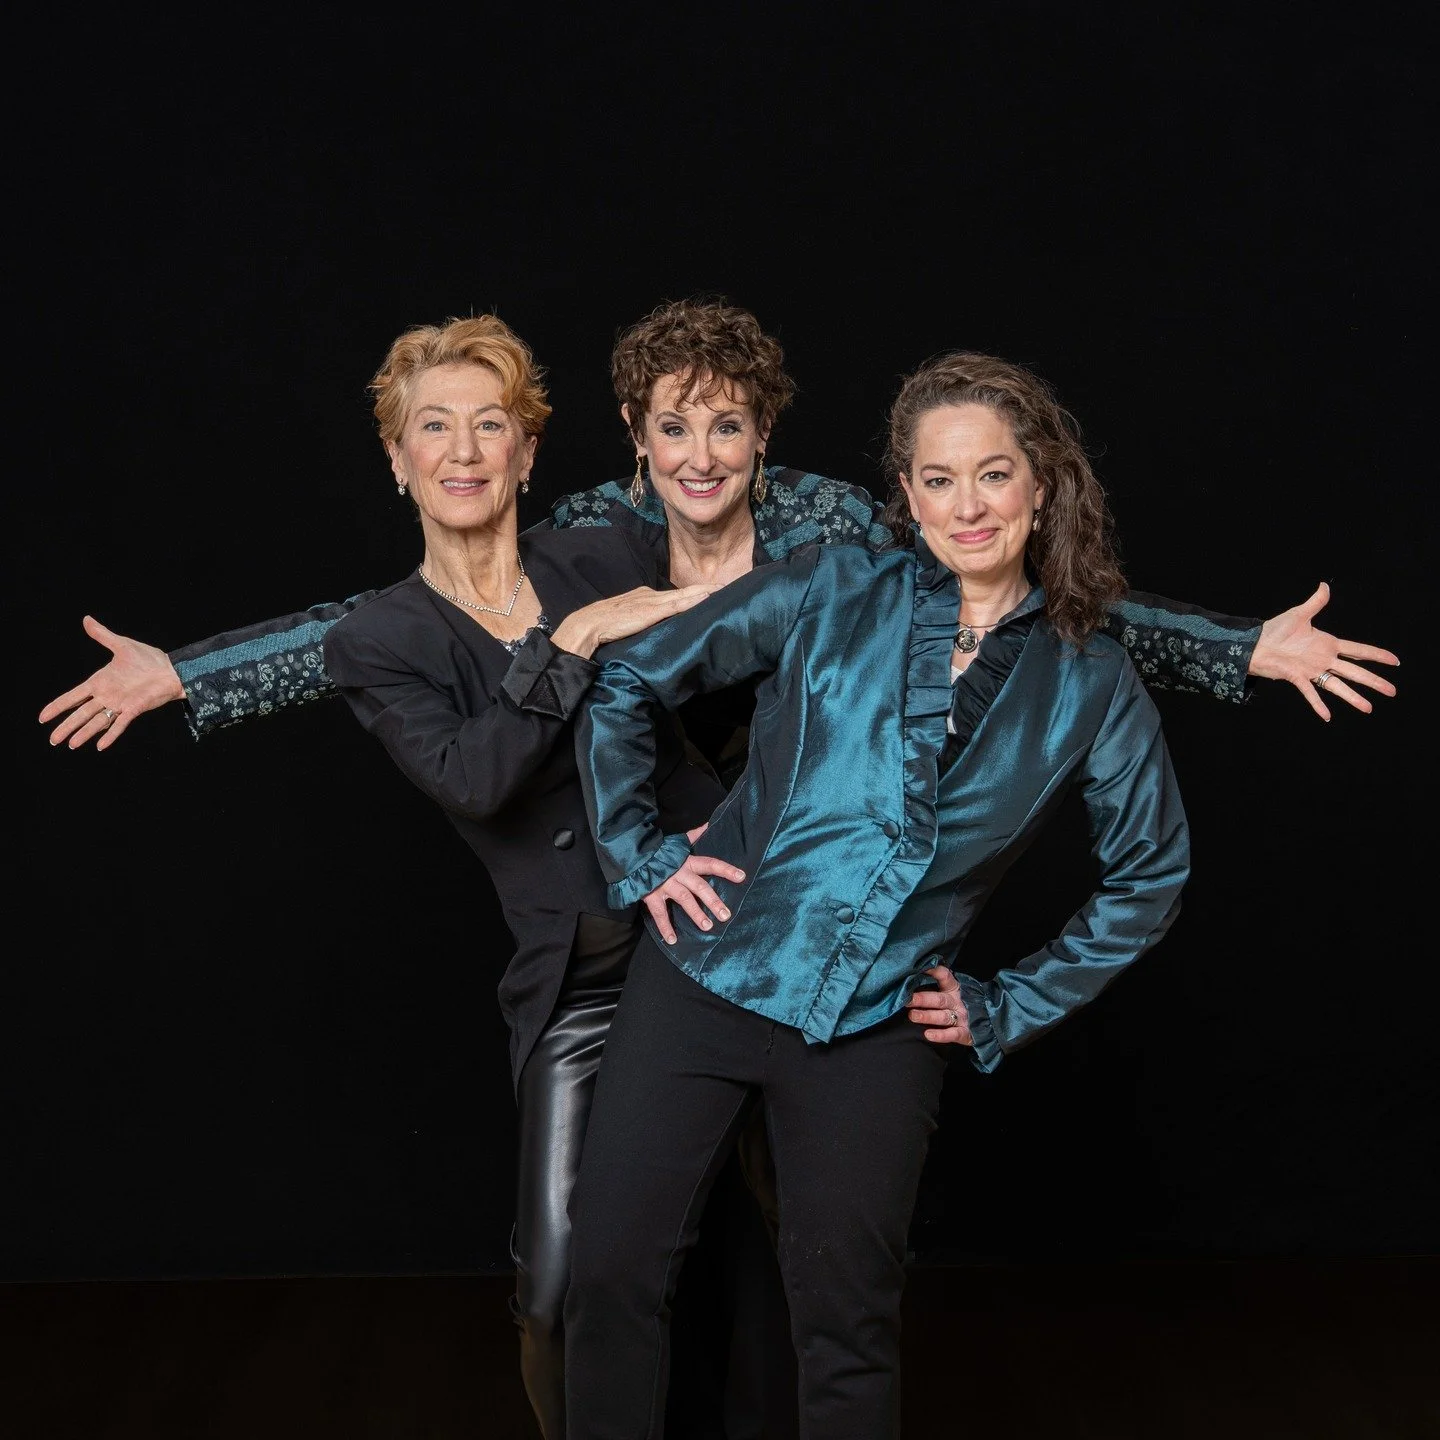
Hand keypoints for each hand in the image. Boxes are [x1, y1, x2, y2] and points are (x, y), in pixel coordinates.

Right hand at [39, 615, 185, 750]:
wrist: (171, 669)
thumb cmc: (148, 658)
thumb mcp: (122, 645)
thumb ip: (103, 636)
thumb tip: (86, 619)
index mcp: (100, 682)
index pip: (73, 696)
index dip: (58, 706)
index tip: (42, 717)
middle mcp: (107, 696)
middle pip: (81, 713)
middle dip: (66, 726)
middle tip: (52, 740)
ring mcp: (120, 704)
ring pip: (96, 721)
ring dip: (84, 732)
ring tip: (70, 744)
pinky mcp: (134, 709)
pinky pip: (120, 724)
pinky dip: (110, 735)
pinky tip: (100, 746)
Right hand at [550, 584, 717, 659]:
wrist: (589, 624)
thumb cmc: (604, 627)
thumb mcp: (628, 622)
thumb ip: (642, 623)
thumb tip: (655, 632)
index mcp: (645, 597)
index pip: (674, 595)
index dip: (693, 593)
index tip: (711, 591)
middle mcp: (651, 595)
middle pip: (684, 591)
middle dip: (705, 588)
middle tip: (726, 585)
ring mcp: (653, 601)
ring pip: (685, 594)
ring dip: (705, 590)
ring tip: (724, 588)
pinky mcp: (652, 610)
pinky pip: (679, 603)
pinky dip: (695, 598)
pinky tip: (709, 595)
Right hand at [643, 844, 745, 945]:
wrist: (633, 855)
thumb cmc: (659, 851)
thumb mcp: (678, 842)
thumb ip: (694, 835)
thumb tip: (709, 823)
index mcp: (688, 861)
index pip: (710, 864)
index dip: (726, 870)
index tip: (742, 877)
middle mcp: (679, 874)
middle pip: (700, 887)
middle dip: (713, 901)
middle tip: (726, 915)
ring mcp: (666, 885)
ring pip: (684, 900)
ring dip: (696, 914)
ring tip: (707, 927)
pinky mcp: (652, 895)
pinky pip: (659, 913)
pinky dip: (665, 927)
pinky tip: (673, 940)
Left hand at [905, 965, 973, 1046]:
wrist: (984, 1023)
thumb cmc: (957, 1006)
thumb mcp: (948, 993)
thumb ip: (934, 987)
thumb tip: (912, 979)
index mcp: (953, 989)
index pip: (945, 976)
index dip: (934, 971)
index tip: (920, 969)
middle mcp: (957, 1002)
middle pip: (940, 999)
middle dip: (923, 999)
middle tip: (908, 1000)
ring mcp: (962, 1018)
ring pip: (944, 1017)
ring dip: (928, 1016)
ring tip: (913, 1016)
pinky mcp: (965, 1033)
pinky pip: (953, 1034)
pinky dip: (941, 1035)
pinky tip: (928, 1034)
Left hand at [1250, 583, 1398, 720]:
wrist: (1254, 643)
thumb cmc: (1275, 629)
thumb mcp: (1298, 614)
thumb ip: (1315, 603)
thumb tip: (1324, 585)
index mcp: (1327, 644)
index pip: (1358, 650)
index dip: (1376, 655)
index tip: (1395, 661)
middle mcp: (1323, 660)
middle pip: (1354, 671)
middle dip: (1373, 681)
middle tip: (1392, 691)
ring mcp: (1312, 670)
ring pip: (1337, 686)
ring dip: (1353, 697)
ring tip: (1369, 708)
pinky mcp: (1297, 677)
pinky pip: (1310, 692)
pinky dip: (1318, 704)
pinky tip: (1327, 716)